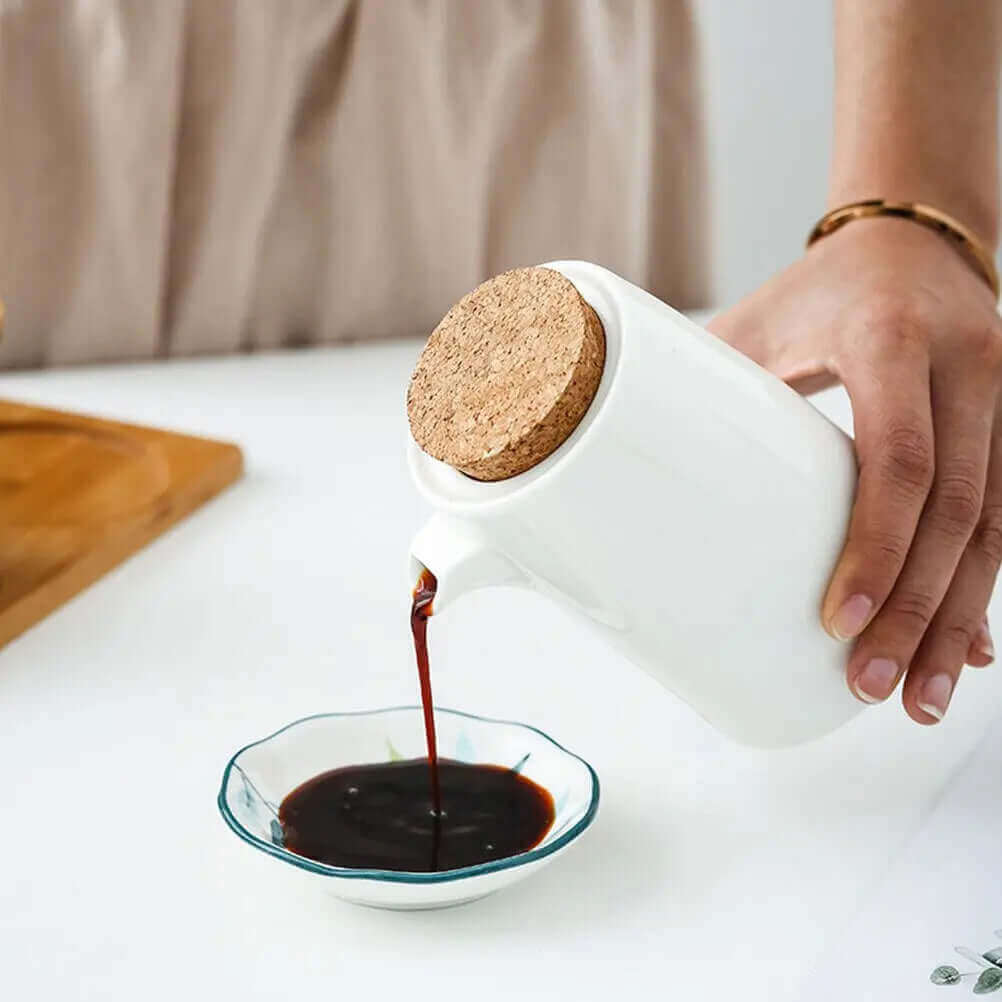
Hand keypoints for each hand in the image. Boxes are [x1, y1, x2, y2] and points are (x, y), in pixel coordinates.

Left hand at [708, 217, 1001, 723]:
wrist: (913, 235)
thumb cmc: (817, 288)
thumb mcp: (754, 326)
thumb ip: (707, 394)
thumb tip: (625, 470)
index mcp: (890, 339)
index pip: (898, 458)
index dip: (875, 547)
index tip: (840, 622)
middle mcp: (967, 366)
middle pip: (958, 512)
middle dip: (917, 612)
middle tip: (872, 688)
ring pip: (996, 527)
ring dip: (959, 621)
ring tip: (919, 700)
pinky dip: (983, 588)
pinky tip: (968, 650)